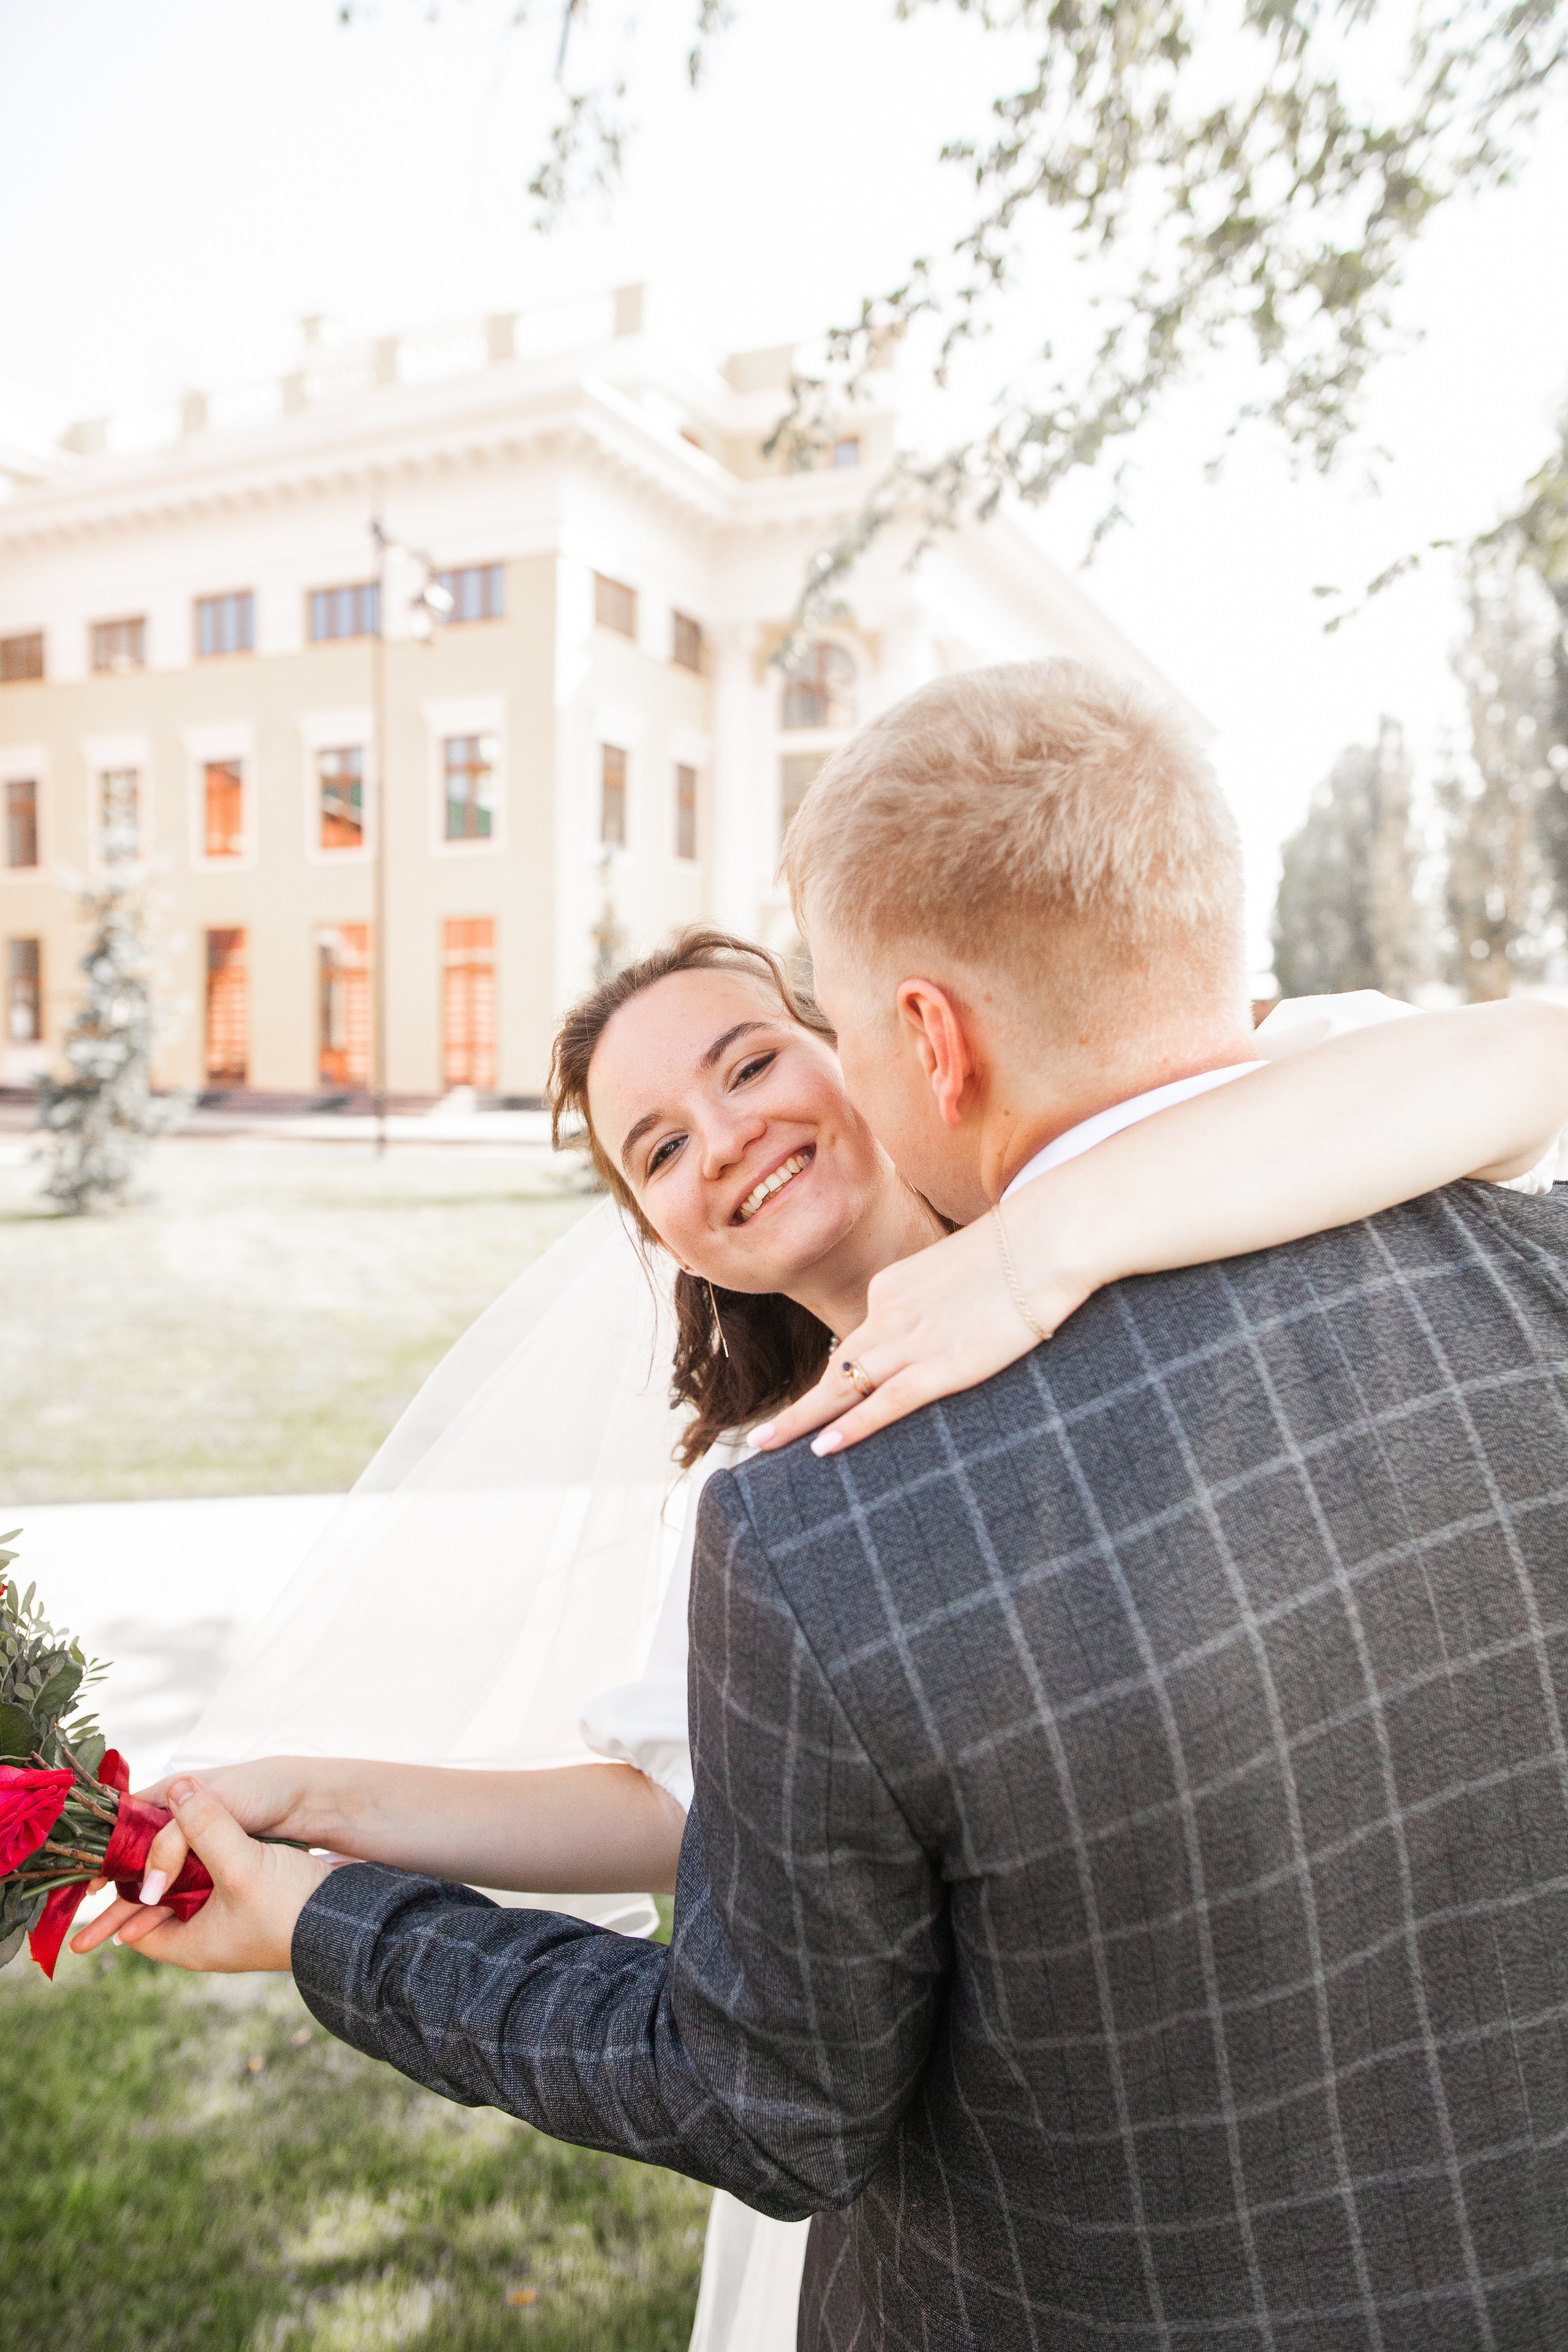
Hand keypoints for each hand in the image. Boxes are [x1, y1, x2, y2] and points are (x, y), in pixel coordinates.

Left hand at [69, 1778, 331, 1971]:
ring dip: (179, 1859)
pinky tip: (209, 1829)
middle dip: (143, 1874)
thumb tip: (178, 1787)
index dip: (116, 1899)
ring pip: (191, 1886)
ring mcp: (234, 1920)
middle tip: (125, 1841)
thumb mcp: (240, 1865)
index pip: (135, 1927)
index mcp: (193, 1945)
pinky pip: (216, 1876)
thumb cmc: (291, 1907)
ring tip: (160, 1826)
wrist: (353, 1919)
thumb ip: (205, 1826)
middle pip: (161, 1903)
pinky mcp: (256, 1899)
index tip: (101, 1868)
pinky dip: (205, 1854)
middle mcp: (209, 1936)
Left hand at [750, 1212, 1090, 1456]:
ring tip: (767, 1447)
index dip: (837, 1377)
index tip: (819, 1405)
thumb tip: (944, 1320)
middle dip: (796, 1409)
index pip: (856, 1341)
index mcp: (893, 1287)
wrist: (1046, 1239)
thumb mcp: (960, 1271)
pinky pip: (886, 1403)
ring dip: (803, 1421)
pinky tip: (824, 1448)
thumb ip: (938, 1299)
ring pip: (845, 1387)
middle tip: (759, 1439)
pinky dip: (853, 1427)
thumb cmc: (1018, 1252)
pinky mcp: (945, 1365)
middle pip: (835, 1368)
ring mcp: (914, 1340)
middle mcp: (890, 1313)